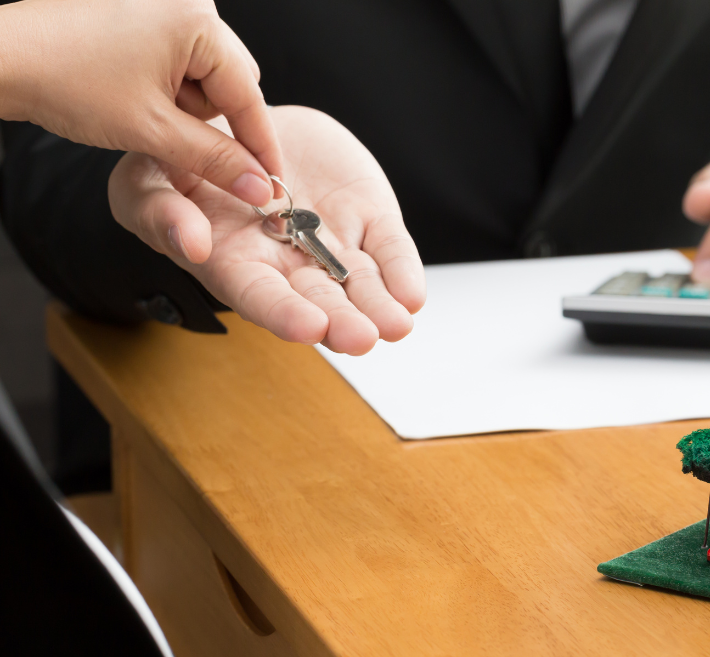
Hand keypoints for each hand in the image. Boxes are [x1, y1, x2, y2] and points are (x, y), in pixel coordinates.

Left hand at [0, 0, 280, 206]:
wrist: (3, 58)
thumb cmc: (66, 80)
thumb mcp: (152, 130)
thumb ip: (216, 159)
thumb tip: (260, 185)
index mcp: (198, 21)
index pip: (249, 94)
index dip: (260, 145)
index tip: (272, 182)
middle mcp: (189, 4)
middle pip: (232, 82)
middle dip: (211, 119)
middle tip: (175, 139)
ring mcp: (165, 5)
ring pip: (206, 75)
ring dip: (186, 107)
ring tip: (143, 113)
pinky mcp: (145, 14)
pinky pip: (180, 60)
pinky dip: (168, 89)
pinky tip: (135, 97)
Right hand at [109, 106, 425, 354]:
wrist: (243, 116)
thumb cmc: (186, 158)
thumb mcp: (149, 179)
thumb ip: (160, 214)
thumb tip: (191, 245)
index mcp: (235, 263)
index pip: (261, 297)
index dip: (283, 313)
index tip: (307, 328)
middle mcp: (289, 264)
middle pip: (319, 300)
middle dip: (341, 321)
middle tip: (361, 337)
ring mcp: (333, 242)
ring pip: (360, 283)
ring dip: (379, 306)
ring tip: (396, 325)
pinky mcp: (368, 216)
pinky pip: (390, 247)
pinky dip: (402, 270)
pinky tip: (411, 295)